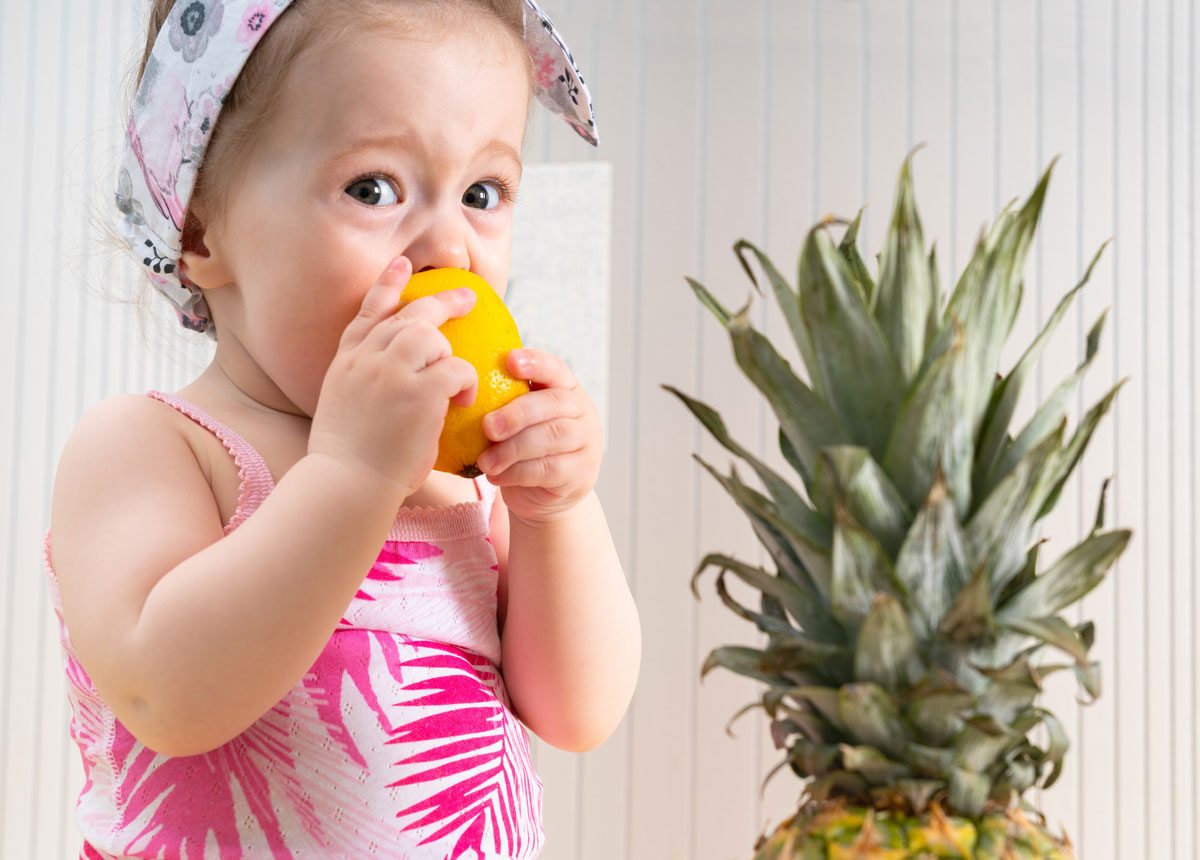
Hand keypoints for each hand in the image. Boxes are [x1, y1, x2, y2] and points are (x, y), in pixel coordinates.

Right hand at [308, 257, 477, 497]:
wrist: (346, 483)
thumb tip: (392, 381)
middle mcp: (365, 359)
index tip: (402, 265)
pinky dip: (465, 381)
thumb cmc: (348, 461)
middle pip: (408, 315)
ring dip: (449, 352)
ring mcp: (390, 372)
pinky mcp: (418, 391)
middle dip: (441, 301)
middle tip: (468, 296)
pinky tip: (464, 400)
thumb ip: (365, 385)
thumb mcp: (343, 409)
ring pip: (431, 335)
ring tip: (457, 378)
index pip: (368, 313)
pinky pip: (455, 367)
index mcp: (346, 362)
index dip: (387, 286)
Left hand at [477, 348, 602, 522]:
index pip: (555, 368)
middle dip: (516, 414)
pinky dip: (517, 473)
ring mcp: (585, 443)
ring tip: (485, 461)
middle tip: (487, 427)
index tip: (510, 361)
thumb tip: (464, 383)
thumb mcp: (521, 419)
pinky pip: (548, 469)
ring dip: (512, 449)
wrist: (545, 493)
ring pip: (550, 438)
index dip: (535, 363)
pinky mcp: (579, 473)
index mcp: (566, 389)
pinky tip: (496, 476)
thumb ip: (506, 400)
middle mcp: (581, 411)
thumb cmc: (525, 446)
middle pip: (552, 404)